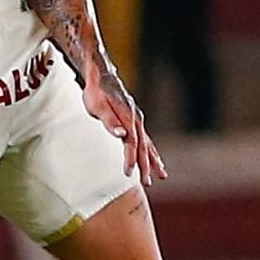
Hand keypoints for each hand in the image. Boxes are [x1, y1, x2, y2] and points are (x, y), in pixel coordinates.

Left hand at [83, 73, 166, 187]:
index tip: (129, 172)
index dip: (131, 158)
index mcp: (128, 118)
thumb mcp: (97, 106)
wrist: (101, 77)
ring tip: (162, 175)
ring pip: (148, 144)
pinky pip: (146, 140)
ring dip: (154, 160)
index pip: (131, 143)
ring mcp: (137, 121)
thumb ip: (109, 120)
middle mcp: (136, 120)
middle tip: (147, 182)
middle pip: (143, 147)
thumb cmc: (96, 92)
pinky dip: (152, 151)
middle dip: (146, 165)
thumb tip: (121, 135)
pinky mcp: (134, 121)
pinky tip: (156, 160)